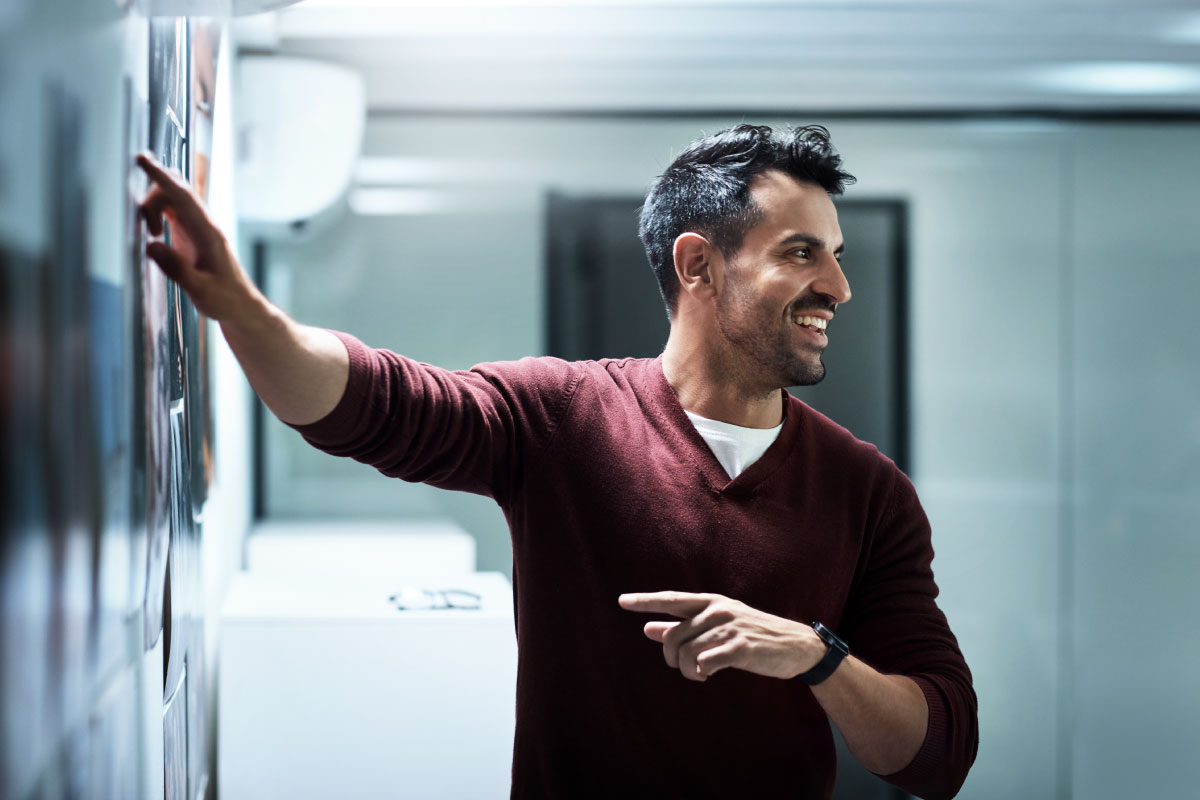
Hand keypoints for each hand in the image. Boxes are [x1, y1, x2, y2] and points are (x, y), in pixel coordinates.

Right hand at [136, 151, 259, 320]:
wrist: (240, 306)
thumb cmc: (226, 300)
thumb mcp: (202, 291)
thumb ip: (178, 270)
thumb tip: (151, 246)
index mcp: (209, 234)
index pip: (184, 197)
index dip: (162, 177)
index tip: (142, 160)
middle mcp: (203, 225)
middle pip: (174, 191)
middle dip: (152, 199)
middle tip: (149, 230)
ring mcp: (196, 227)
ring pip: (170, 199)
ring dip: (152, 209)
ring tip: (152, 235)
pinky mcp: (189, 234)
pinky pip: (170, 211)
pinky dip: (155, 214)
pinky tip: (153, 233)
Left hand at [618, 591, 823, 681]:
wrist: (795, 646)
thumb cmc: (751, 634)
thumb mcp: (717, 624)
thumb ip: (682, 626)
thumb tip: (647, 628)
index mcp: (710, 602)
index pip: (671, 600)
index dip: (646, 601)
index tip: (622, 601)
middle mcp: (717, 611)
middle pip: (674, 636)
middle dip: (671, 657)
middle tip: (684, 667)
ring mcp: (729, 628)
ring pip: (687, 653)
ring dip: (687, 670)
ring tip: (699, 674)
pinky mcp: (741, 647)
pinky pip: (705, 663)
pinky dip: (701, 672)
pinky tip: (708, 674)